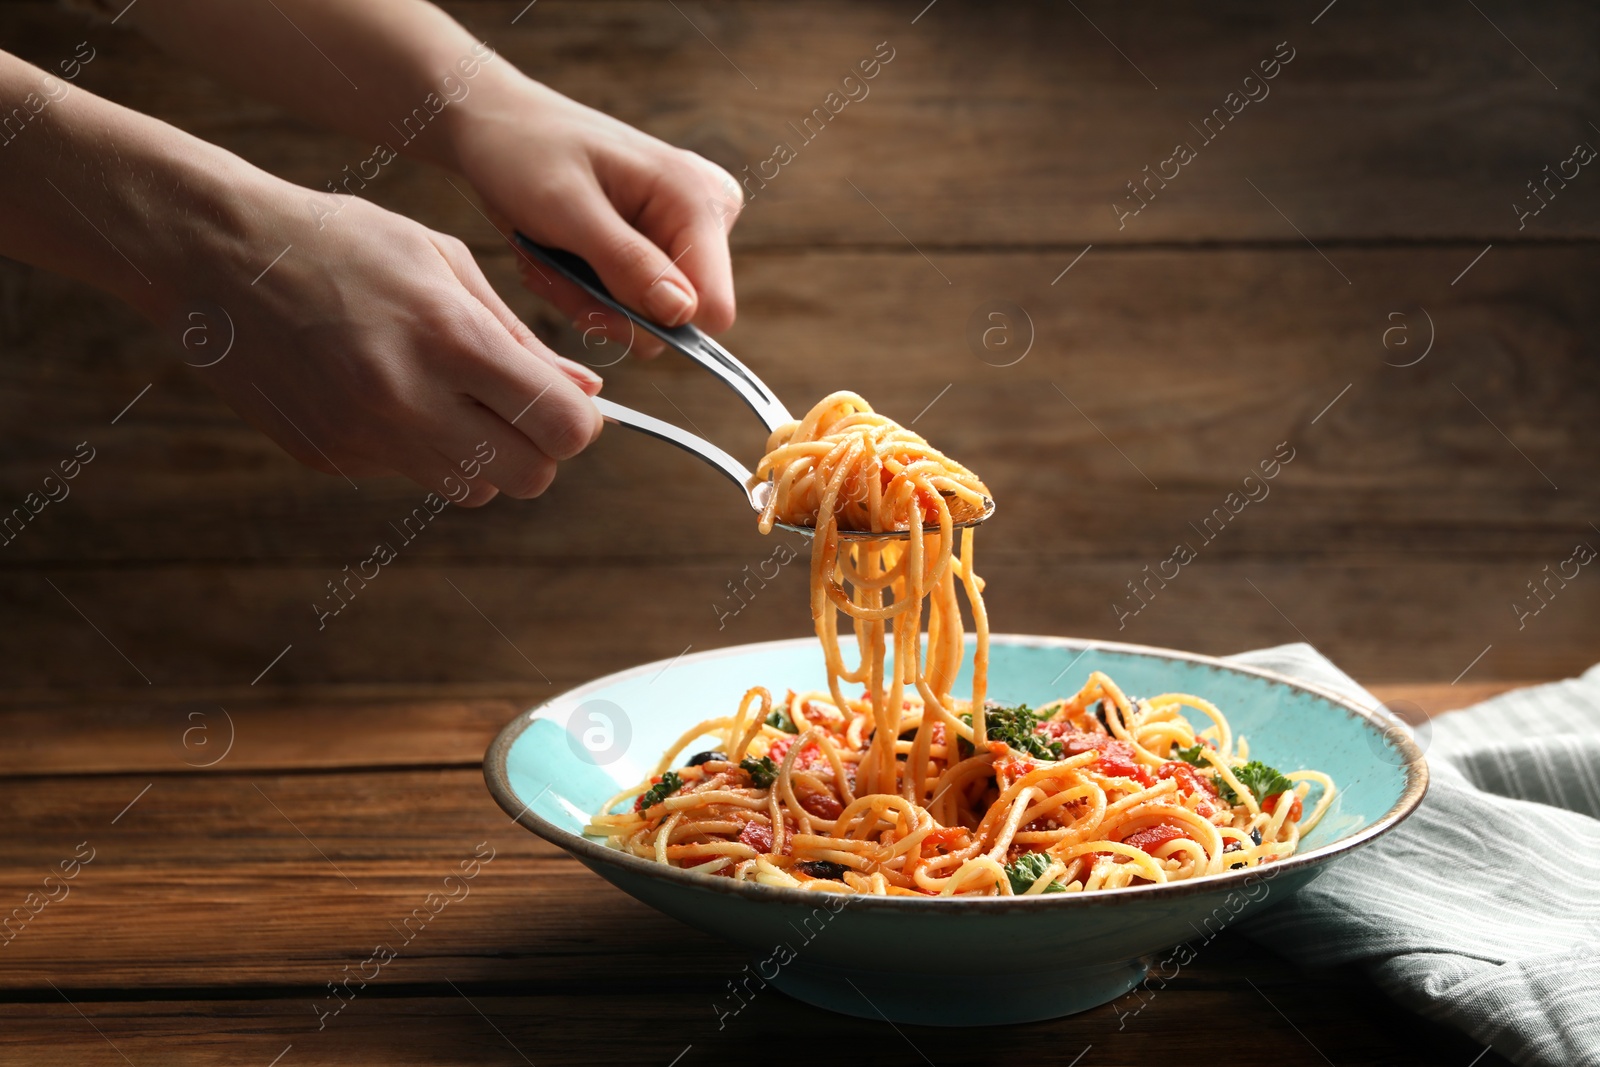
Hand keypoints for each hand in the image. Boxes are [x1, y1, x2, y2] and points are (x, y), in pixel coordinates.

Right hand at [148, 170, 603, 504]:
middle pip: (529, 478)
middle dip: (541, 450)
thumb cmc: (340, 241)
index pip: (561, 427)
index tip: (568, 402)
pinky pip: (412, 475)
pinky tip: (388, 392)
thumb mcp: (443, 262)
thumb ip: (521, 337)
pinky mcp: (331, 457)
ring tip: (455, 398)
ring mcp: (365, 438)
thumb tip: (587, 394)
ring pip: (474, 491)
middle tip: (521, 410)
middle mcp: (409, 400)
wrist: (215, 256)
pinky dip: (421, 448)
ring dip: (485, 457)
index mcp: (449, 340)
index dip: (579, 422)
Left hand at [448, 78, 744, 358]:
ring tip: (551, 258)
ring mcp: (684, 230)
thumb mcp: (567, 209)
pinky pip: (635, 302)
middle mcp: (706, 215)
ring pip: (650, 318)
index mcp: (697, 197)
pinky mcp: (662, 244)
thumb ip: (627, 262)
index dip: (652, 320)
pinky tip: (560, 257)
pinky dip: (588, 291)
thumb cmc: (526, 151)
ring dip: (590, 299)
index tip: (592, 297)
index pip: (711, 308)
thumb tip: (683, 314)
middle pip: (676, 318)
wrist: (499, 123)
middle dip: (610, 308)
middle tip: (556, 272)